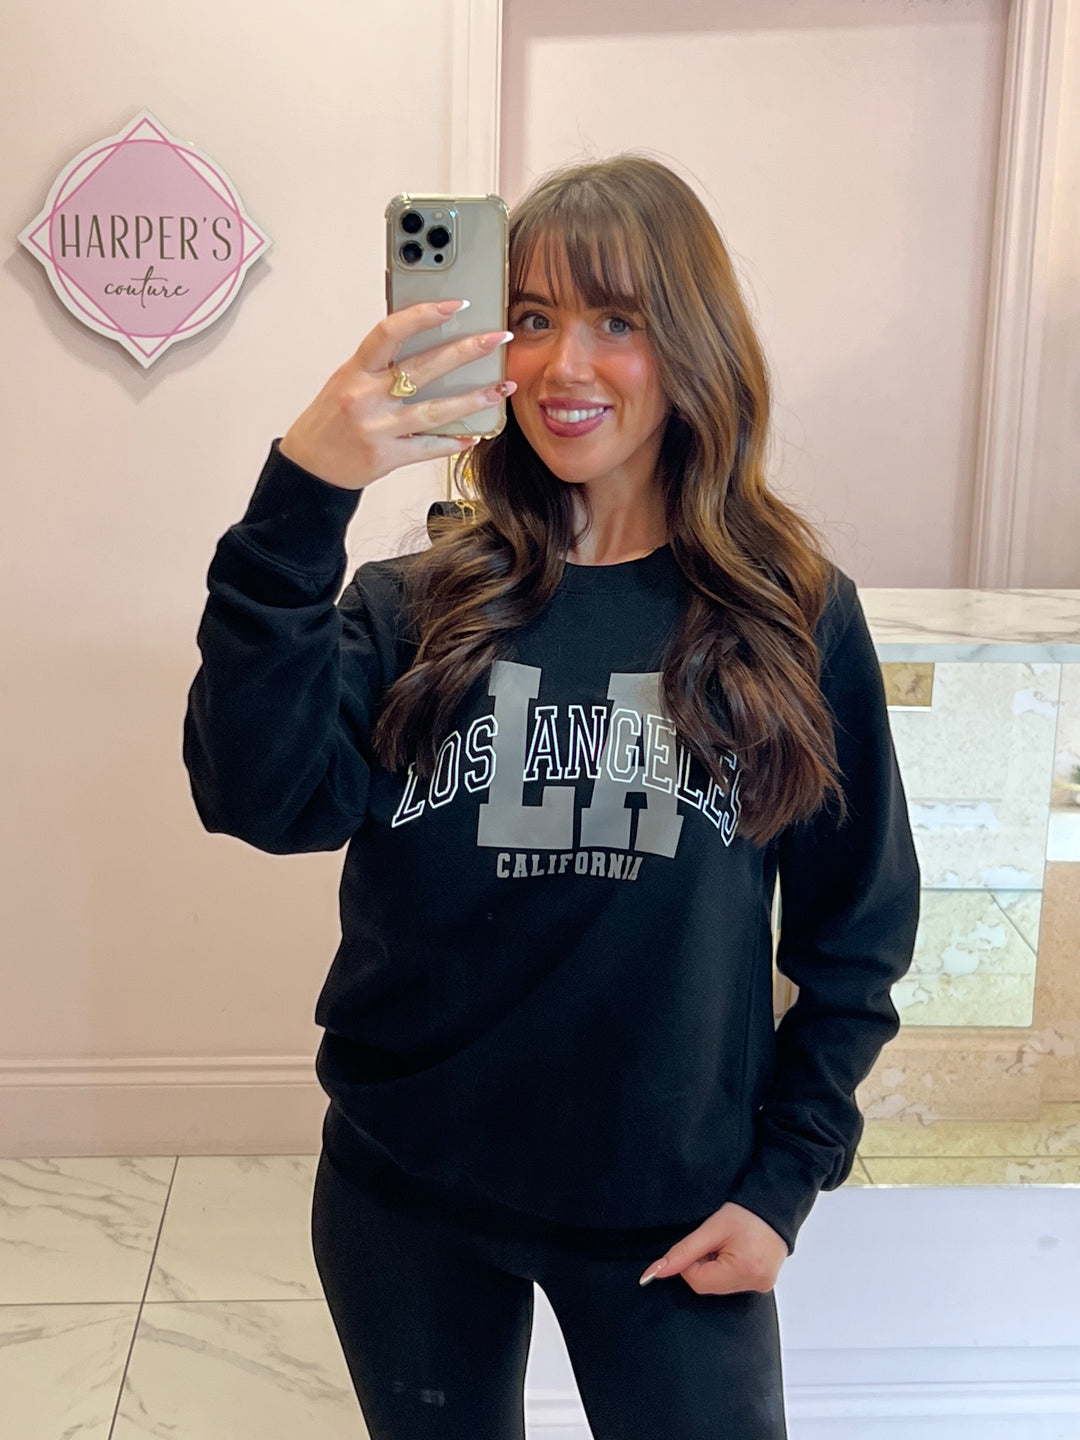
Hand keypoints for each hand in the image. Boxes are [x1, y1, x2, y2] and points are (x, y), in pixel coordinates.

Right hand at [278, 300, 515, 491]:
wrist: (309, 468)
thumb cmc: (330, 419)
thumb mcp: (345, 380)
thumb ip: (378, 363)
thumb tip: (423, 338)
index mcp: (355, 371)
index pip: (389, 332)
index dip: (423, 315)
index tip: (456, 305)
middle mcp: (366, 397)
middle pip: (424, 368)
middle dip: (466, 351)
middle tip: (498, 339)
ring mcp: (378, 429)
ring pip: (435, 410)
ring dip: (473, 399)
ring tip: (500, 388)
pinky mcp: (387, 457)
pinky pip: (428, 447)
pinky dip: (453, 441)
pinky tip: (474, 435)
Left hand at [638, 1202, 787, 1294]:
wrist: (775, 1204)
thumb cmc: (745, 1213)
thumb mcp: (711, 1228)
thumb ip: (682, 1252)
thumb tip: (654, 1273)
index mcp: (743, 1271)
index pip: (697, 1282)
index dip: (691, 1262)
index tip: (702, 1243)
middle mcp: (756, 1284)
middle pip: (710, 1286)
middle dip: (705, 1265)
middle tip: (716, 1242)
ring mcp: (763, 1286)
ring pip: (720, 1286)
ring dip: (717, 1268)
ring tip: (730, 1245)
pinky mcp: (765, 1283)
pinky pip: (735, 1284)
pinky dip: (729, 1270)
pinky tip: (737, 1252)